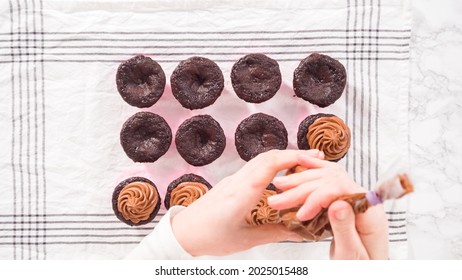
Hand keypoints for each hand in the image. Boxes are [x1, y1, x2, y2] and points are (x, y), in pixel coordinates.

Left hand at [171, 149, 322, 255]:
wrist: (183, 232)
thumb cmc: (210, 237)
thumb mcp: (247, 239)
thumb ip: (276, 233)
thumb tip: (302, 231)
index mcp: (242, 194)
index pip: (269, 165)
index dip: (293, 158)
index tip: (314, 160)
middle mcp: (238, 181)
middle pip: (268, 157)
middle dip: (294, 154)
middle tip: (317, 158)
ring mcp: (233, 179)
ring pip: (261, 159)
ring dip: (283, 157)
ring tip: (304, 163)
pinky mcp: (232, 182)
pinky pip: (255, 166)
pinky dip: (273, 164)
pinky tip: (282, 174)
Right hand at [267, 155, 388, 258]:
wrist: (366, 272)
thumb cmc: (360, 268)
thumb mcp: (351, 254)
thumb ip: (345, 228)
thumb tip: (337, 204)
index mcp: (370, 213)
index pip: (341, 190)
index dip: (317, 197)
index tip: (300, 213)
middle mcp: (363, 200)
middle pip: (330, 181)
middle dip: (301, 188)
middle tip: (278, 200)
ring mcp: (354, 197)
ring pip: (326, 177)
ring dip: (301, 179)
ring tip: (279, 185)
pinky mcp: (344, 199)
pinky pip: (329, 179)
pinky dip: (313, 170)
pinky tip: (300, 164)